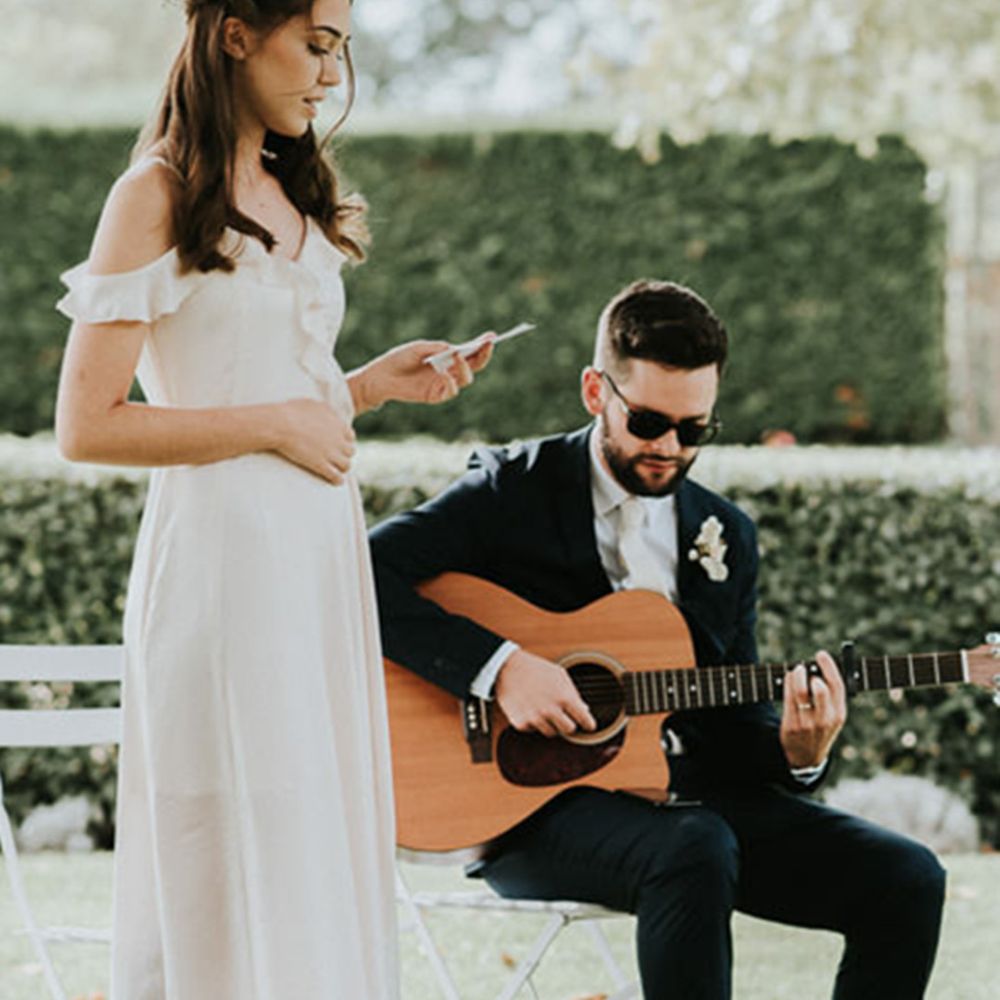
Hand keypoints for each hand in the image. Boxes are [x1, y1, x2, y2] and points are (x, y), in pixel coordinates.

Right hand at [272, 398, 355, 483]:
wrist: (282, 425)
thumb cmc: (293, 412)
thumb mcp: (314, 405)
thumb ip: (326, 411)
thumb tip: (331, 415)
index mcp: (338, 425)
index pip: (350, 436)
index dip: (345, 441)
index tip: (339, 444)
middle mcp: (338, 440)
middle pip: (350, 451)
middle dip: (344, 454)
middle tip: (337, 457)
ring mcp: (331, 454)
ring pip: (347, 465)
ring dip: (343, 468)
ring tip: (338, 470)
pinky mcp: (321, 465)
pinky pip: (336, 477)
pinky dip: (338, 480)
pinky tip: (336, 481)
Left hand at [353, 335, 494, 411]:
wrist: (380, 377)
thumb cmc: (399, 359)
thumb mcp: (418, 348)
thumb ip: (436, 348)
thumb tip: (454, 349)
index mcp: (447, 357)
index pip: (470, 352)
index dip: (483, 346)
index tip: (493, 336)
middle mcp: (449, 371)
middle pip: (474, 366)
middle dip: (483, 355)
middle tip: (487, 345)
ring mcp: (444, 384)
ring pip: (466, 379)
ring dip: (465, 368)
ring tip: (459, 357)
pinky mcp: (435, 396)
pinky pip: (450, 391)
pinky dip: (450, 382)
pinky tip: (444, 374)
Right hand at [494, 649, 596, 737]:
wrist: (507, 669)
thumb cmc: (536, 669)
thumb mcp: (560, 675)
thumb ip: (573, 693)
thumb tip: (584, 709)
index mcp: (564, 697)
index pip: (584, 720)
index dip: (588, 724)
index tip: (588, 726)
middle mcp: (551, 710)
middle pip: (569, 730)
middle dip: (569, 724)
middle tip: (564, 716)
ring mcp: (535, 718)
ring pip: (552, 732)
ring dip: (551, 724)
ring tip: (543, 708)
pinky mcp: (521, 723)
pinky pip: (534, 730)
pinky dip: (534, 723)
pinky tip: (530, 708)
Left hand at [780, 650, 846, 768]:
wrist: (807, 757)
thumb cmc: (820, 728)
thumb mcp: (832, 716)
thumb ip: (830, 696)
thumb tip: (818, 666)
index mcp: (839, 714)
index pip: (837, 686)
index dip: (829, 667)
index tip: (821, 654)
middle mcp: (825, 719)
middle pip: (819, 688)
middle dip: (809, 673)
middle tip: (804, 667)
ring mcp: (808, 723)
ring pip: (800, 691)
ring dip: (795, 675)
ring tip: (795, 671)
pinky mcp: (792, 726)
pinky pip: (788, 698)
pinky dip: (787, 683)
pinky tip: (789, 678)